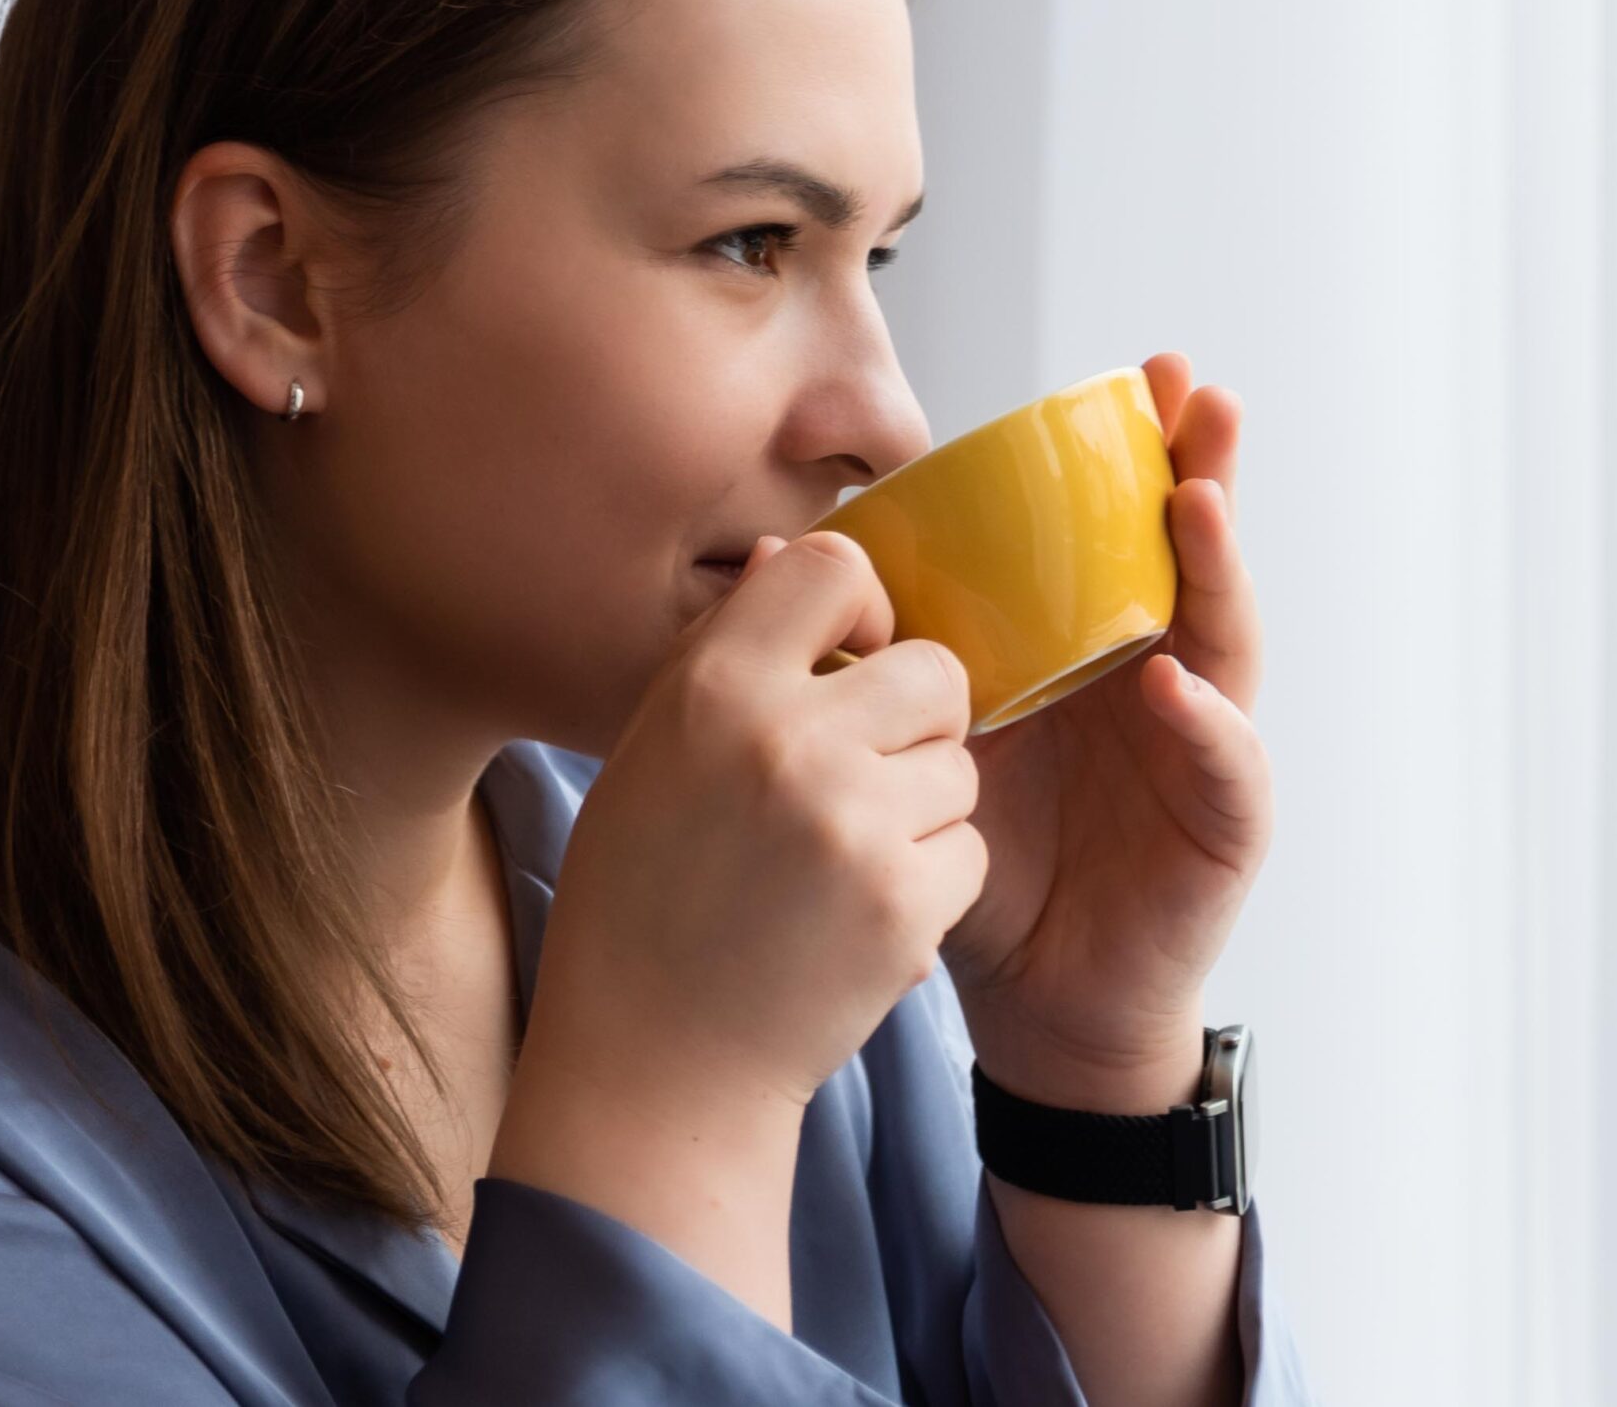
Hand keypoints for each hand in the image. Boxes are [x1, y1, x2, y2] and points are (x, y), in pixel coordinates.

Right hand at [530, 530, 986, 1114]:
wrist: (655, 1061)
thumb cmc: (646, 895)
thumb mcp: (655, 751)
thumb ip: (730, 654)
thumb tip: (789, 555)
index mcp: (713, 687)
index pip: (834, 564)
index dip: (859, 608)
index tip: (846, 661)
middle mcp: (786, 740)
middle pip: (934, 670)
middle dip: (917, 722)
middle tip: (863, 779)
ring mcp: (851, 824)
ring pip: (961, 767)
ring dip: (925, 809)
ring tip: (845, 860)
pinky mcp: (904, 905)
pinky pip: (970, 850)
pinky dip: (932, 882)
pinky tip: (862, 915)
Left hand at [942, 351, 1272, 1110]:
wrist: (1036, 1002)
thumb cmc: (986, 864)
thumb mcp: (921, 746)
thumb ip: (872, 653)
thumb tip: (775, 553)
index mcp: (1094, 649)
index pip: (1125, 533)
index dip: (1137, 456)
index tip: (1134, 374)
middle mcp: (1163, 678)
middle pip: (1192, 559)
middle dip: (1201, 471)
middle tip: (1194, 390)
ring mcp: (1203, 748)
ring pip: (1227, 641)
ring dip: (1218, 567)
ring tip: (1197, 503)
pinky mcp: (1223, 829)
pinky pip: (1228, 769)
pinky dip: (1206, 727)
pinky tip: (1174, 689)